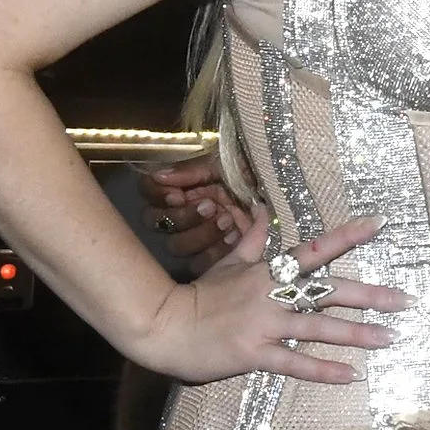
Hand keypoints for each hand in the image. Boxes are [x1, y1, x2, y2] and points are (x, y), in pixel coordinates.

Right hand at [133, 215, 409, 385]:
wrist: (164, 325)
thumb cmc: (199, 294)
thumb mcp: (228, 261)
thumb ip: (252, 238)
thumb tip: (261, 208)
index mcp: (270, 271)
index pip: (316, 248)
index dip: (348, 235)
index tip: (379, 223)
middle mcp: (275, 294)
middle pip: (330, 290)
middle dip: (371, 295)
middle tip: (406, 300)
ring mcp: (267, 324)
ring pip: (320, 327)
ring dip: (358, 333)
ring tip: (390, 338)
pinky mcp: (256, 353)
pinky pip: (295, 363)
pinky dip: (323, 370)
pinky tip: (350, 375)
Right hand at [139, 157, 253, 270]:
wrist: (280, 192)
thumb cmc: (252, 175)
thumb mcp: (226, 165)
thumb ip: (193, 170)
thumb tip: (158, 175)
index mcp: (183, 185)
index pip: (148, 190)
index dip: (158, 195)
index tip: (179, 195)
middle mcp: (183, 209)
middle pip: (155, 222)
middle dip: (183, 216)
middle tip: (211, 208)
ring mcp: (196, 234)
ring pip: (175, 245)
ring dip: (200, 234)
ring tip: (228, 221)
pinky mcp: (211, 256)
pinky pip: (196, 264)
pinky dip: (214, 251)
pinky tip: (234, 238)